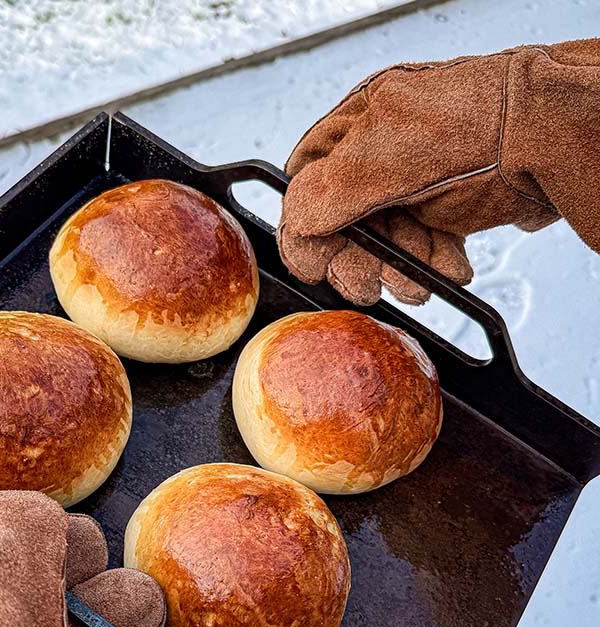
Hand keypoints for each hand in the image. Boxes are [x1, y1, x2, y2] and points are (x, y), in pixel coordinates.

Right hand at [278, 39, 599, 304]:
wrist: (554, 137)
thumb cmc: (481, 122)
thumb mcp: (386, 148)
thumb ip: (328, 188)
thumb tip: (296, 224)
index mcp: (355, 127)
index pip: (304, 186)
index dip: (306, 229)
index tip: (318, 262)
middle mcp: (378, 159)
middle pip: (339, 226)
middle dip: (357, 260)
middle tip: (370, 281)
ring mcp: (411, 188)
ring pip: (379, 248)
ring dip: (398, 271)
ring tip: (423, 275)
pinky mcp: (443, 215)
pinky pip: (417, 255)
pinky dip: (430, 269)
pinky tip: (449, 265)